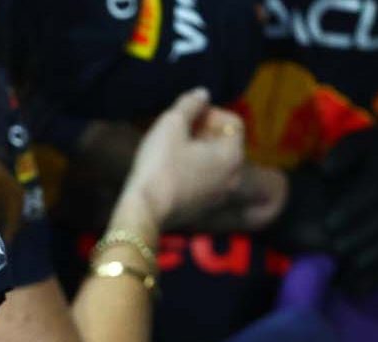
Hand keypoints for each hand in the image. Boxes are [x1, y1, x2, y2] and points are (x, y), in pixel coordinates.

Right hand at [114, 88, 248, 233]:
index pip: (233, 123)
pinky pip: (204, 182)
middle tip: (176, 131)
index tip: (186, 116)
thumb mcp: (171, 125)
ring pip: (214, 164)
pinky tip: (168, 172)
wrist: (143, 212)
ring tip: (170, 151)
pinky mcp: (202, 209)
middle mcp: (233, 176)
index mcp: (232, 154)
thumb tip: (202, 93)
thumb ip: (189, 104)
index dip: (210, 113)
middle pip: (225, 144)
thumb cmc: (158, 165)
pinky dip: (192, 172)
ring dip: (197, 153)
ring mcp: (219, 196)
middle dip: (203, 133)